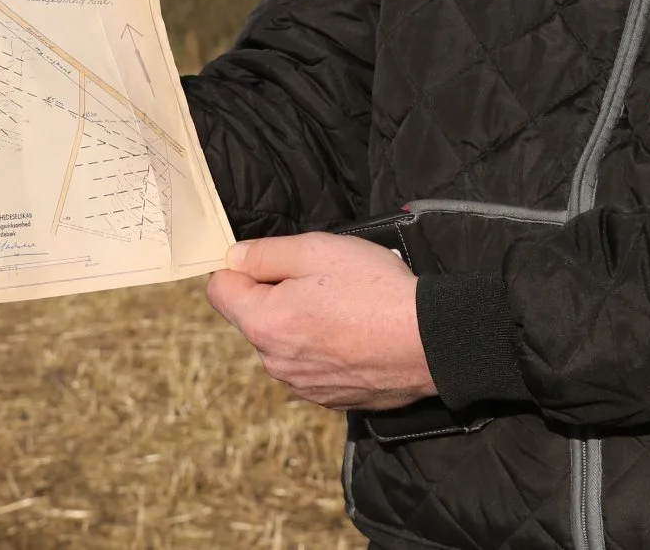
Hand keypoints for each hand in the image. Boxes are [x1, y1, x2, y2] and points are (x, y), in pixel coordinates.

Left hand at [205, 232, 435, 409]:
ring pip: (284, 343)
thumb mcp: (317, 249)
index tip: (272, 260)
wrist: (430, 341)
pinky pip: (311, 366)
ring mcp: (302, 386)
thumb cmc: (374, 289)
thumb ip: (265, 253)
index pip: (219, 290)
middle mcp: (275, 362)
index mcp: (263, 323)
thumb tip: (234, 258)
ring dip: (301, 324)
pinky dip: (325, 350)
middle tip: (322, 281)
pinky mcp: (330, 399)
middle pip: (254, 317)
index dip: (241, 267)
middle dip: (275, 296)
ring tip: (345, 308)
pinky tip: (356, 335)